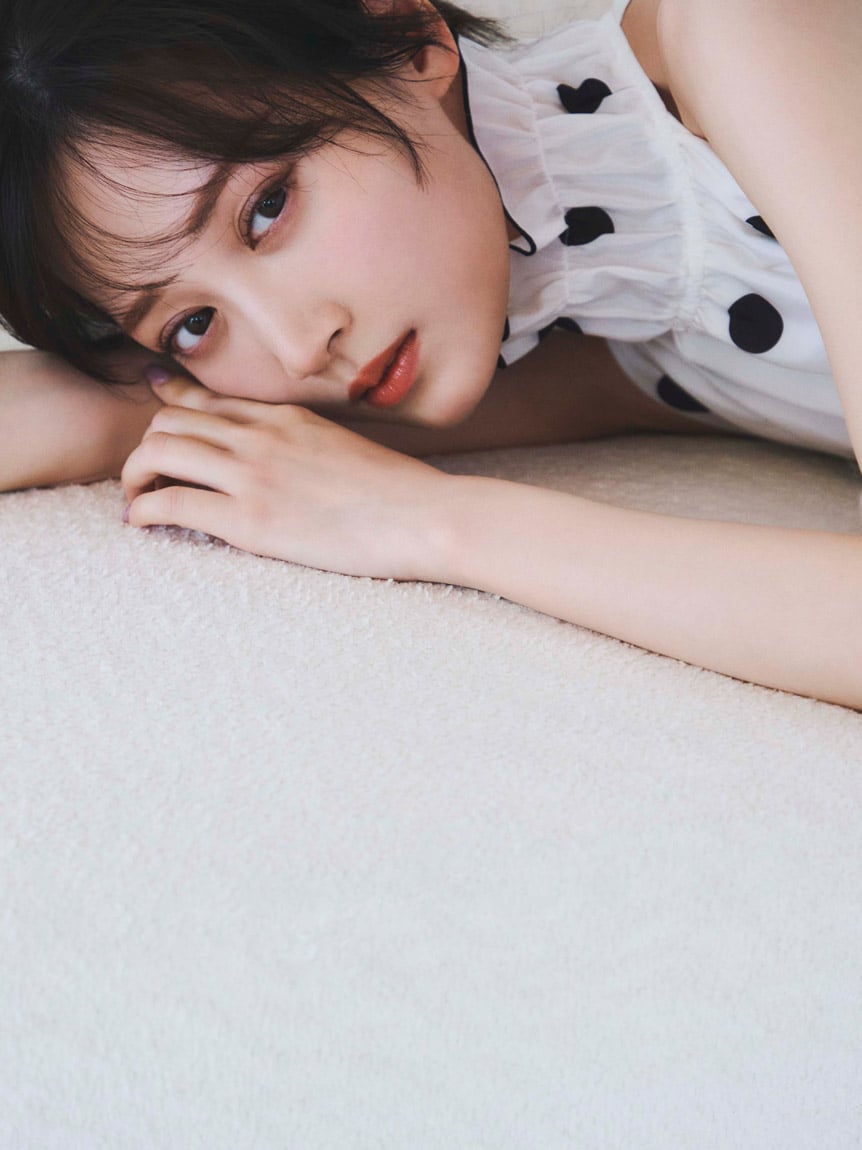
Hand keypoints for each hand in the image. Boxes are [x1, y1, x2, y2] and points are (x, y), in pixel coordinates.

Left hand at [121, 374, 455, 580]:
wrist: (426, 517)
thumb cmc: (402, 495)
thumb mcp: (347, 449)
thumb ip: (308, 445)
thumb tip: (297, 462)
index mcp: (287, 417)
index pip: (208, 397)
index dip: (169, 399)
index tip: (153, 403)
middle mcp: (261, 436)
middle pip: (171, 420)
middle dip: (147, 447)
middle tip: (148, 477)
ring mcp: (254, 474)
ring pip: (159, 451)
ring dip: (135, 476)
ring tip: (138, 500)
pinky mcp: (250, 520)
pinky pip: (171, 502)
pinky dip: (143, 510)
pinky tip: (142, 522)